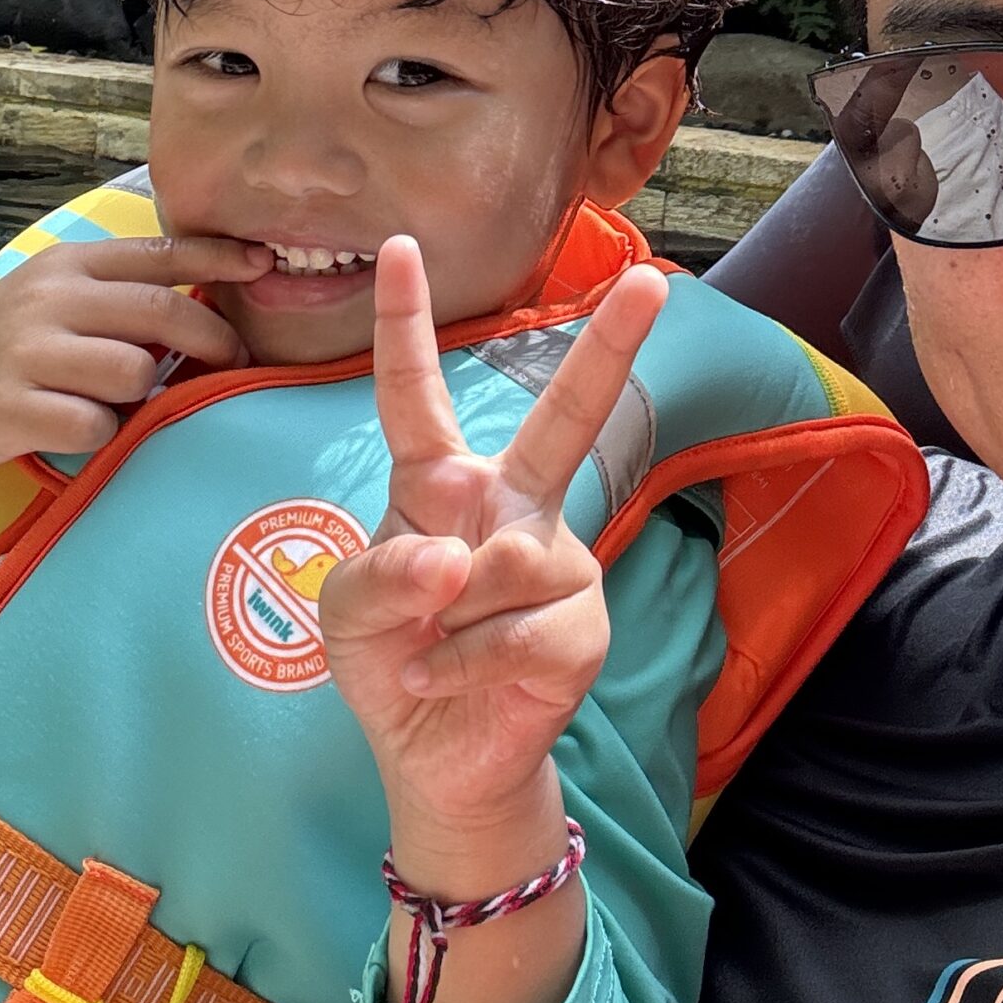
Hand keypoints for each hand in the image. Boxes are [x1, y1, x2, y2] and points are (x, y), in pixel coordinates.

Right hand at [0, 233, 266, 473]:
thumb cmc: (8, 342)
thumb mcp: (56, 296)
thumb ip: (119, 292)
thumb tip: (214, 297)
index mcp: (69, 265)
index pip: (159, 252)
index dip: (218, 257)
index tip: (265, 263)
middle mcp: (50, 300)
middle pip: (161, 313)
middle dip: (213, 337)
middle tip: (234, 358)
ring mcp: (27, 354)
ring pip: (134, 373)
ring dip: (144, 394)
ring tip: (120, 399)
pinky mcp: (11, 409)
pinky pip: (95, 425)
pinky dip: (101, 434)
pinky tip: (78, 428)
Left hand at [321, 235, 666, 838]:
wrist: (434, 756)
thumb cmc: (391, 658)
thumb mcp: (345, 615)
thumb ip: (380, 574)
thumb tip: (454, 559)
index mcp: (441, 482)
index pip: (418, 394)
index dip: (405, 322)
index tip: (400, 246)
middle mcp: (510, 503)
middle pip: (567, 416)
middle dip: (611, 346)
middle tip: (657, 279)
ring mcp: (555, 560)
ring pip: (502, 563)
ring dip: (445, 618)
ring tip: (432, 648)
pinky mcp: (581, 625)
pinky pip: (519, 632)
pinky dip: (464, 665)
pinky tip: (443, 679)